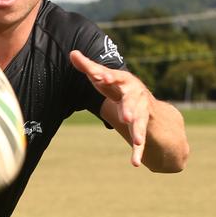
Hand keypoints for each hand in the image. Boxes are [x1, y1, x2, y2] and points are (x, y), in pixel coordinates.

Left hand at [70, 50, 154, 166]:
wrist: (142, 97)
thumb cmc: (116, 85)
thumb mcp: (102, 76)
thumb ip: (88, 66)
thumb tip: (72, 53)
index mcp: (125, 81)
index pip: (116, 78)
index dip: (108, 77)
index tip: (100, 77)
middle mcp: (136, 96)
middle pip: (133, 102)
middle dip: (130, 108)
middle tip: (126, 116)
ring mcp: (142, 112)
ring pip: (141, 122)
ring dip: (138, 131)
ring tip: (137, 141)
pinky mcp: (143, 128)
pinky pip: (142, 141)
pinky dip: (138, 152)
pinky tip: (135, 163)